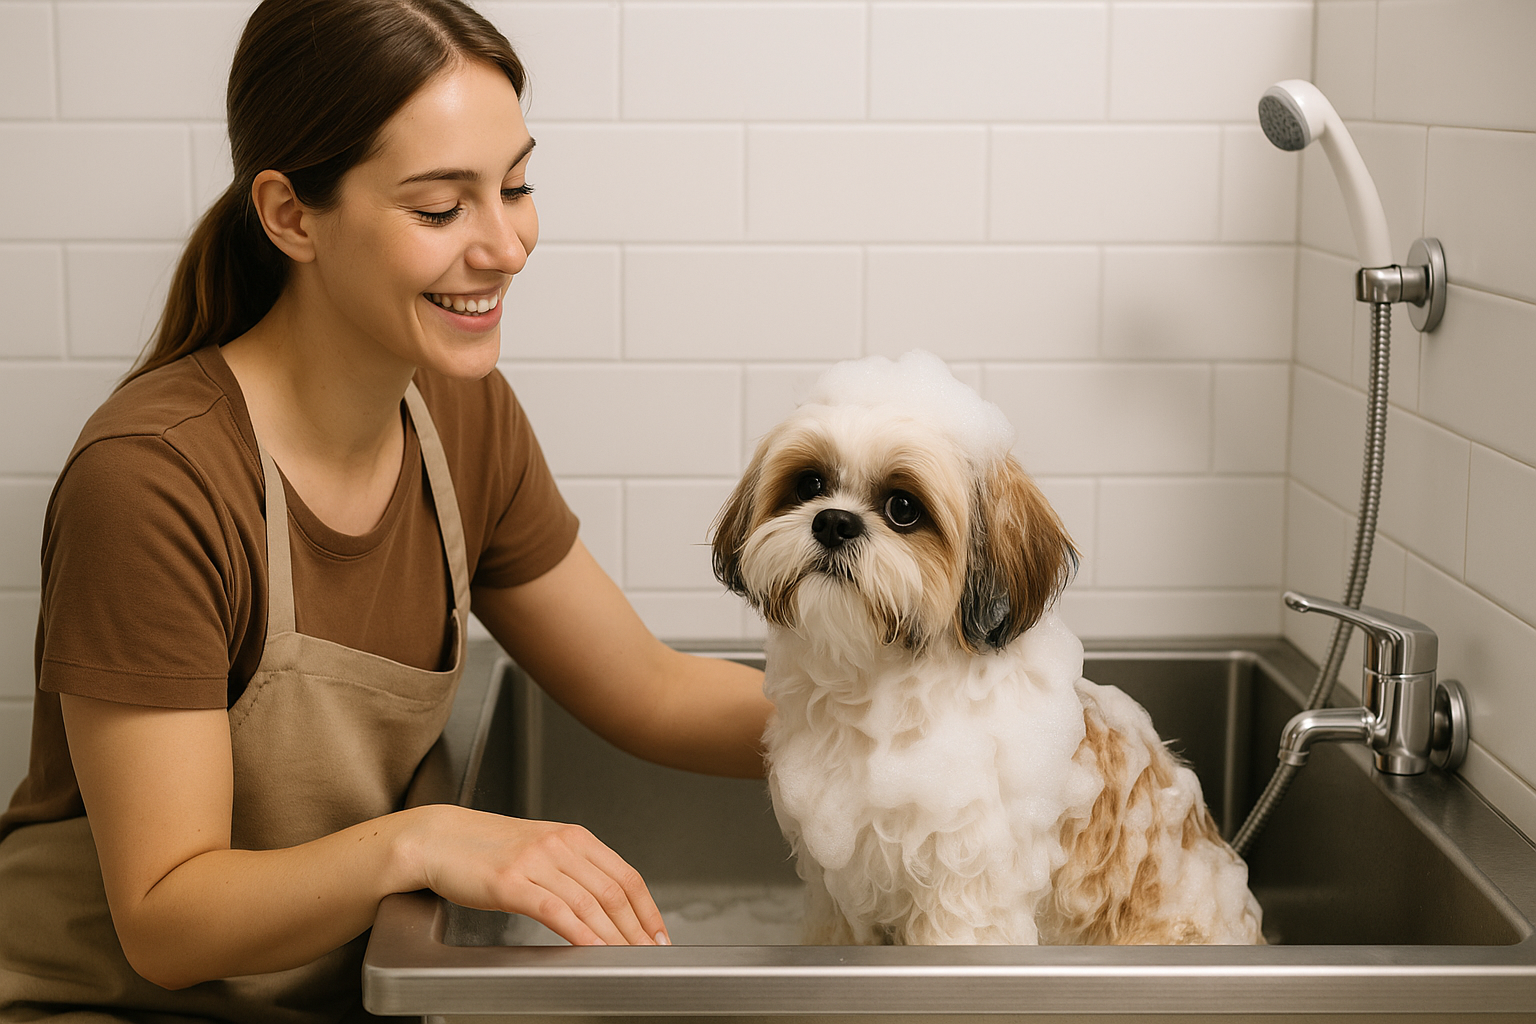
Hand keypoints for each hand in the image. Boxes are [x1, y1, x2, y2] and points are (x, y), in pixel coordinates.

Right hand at [403, 805, 669, 945]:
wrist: (438, 838)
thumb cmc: (487, 850)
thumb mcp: (540, 850)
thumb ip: (574, 870)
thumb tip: (608, 905)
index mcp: (573, 837)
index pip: (626, 874)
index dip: (648, 908)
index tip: (659, 934)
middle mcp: (560, 844)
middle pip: (614, 890)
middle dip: (638, 928)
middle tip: (651, 954)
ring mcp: (535, 861)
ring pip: (589, 902)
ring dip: (614, 936)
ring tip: (629, 958)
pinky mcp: (510, 881)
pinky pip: (554, 909)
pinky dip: (579, 931)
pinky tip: (591, 948)